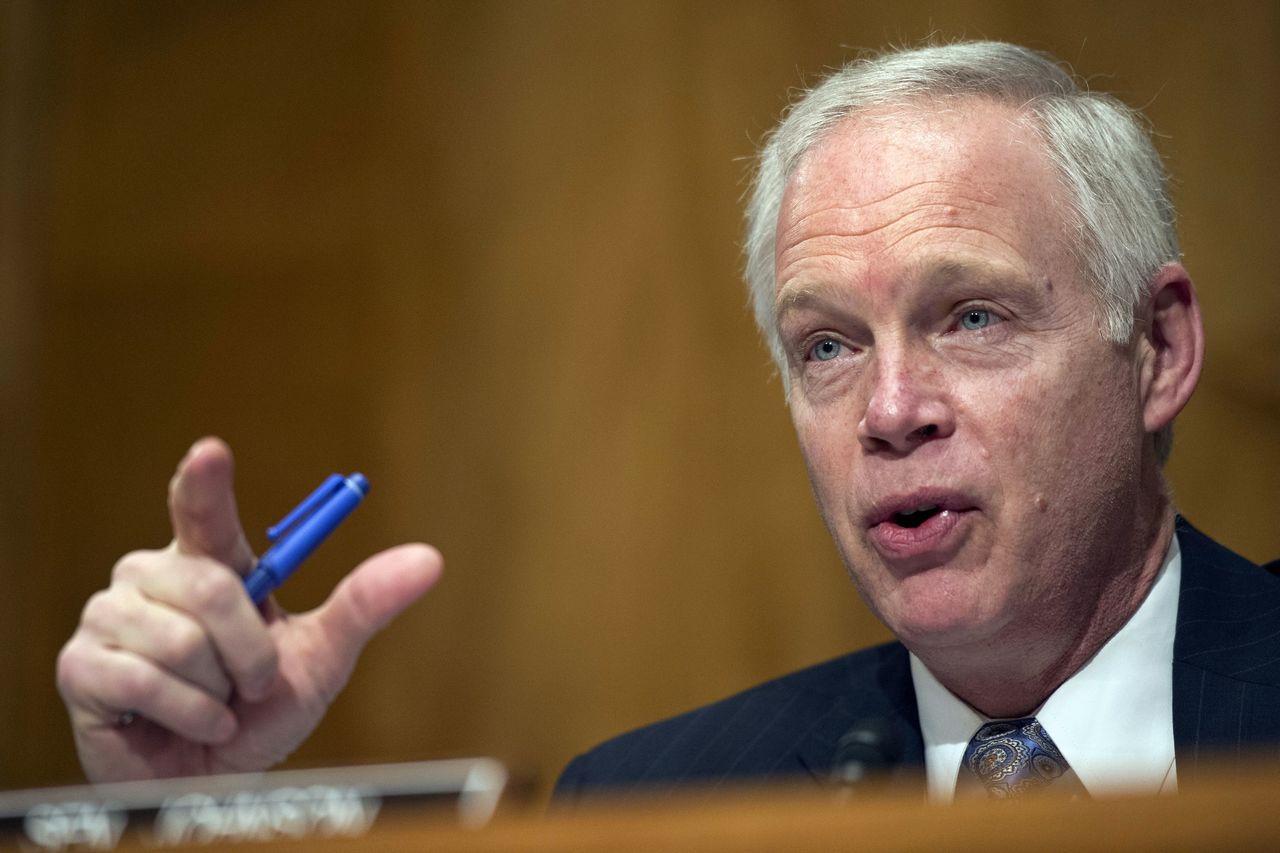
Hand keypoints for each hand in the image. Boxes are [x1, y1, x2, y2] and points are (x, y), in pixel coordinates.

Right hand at [56, 437, 442, 782]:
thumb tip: (430, 559)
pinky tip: (190, 724)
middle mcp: (154, 576)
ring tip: (214, 703)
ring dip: (217, 689)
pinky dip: (188, 715)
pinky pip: (144, 681)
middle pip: (210, 586)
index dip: (204, 481)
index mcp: (211, 563)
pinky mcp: (81, 666)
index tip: (211, 451)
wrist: (217, 779)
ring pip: (180, 640)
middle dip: (250, 651)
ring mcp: (110, 617)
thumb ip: (365, 605)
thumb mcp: (323, 657)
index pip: (202, 510)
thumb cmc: (262, 710)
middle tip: (253, 683)